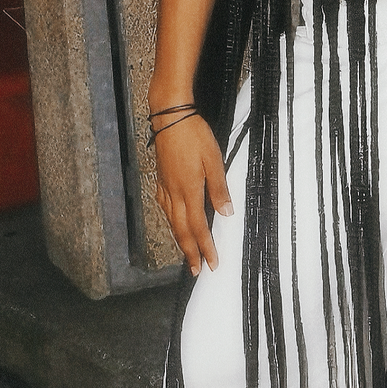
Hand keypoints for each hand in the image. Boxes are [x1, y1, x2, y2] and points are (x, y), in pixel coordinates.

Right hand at [153, 110, 233, 276]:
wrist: (170, 117)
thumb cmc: (194, 135)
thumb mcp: (213, 160)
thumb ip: (219, 188)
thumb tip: (226, 213)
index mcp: (190, 190)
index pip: (198, 227)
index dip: (205, 248)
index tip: (211, 264)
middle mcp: (174, 193)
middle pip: (181, 231)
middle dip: (190, 252)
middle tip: (196, 270)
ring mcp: (165, 186)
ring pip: (171, 221)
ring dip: (179, 240)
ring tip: (186, 253)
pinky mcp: (160, 179)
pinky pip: (164, 207)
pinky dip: (170, 221)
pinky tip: (172, 221)